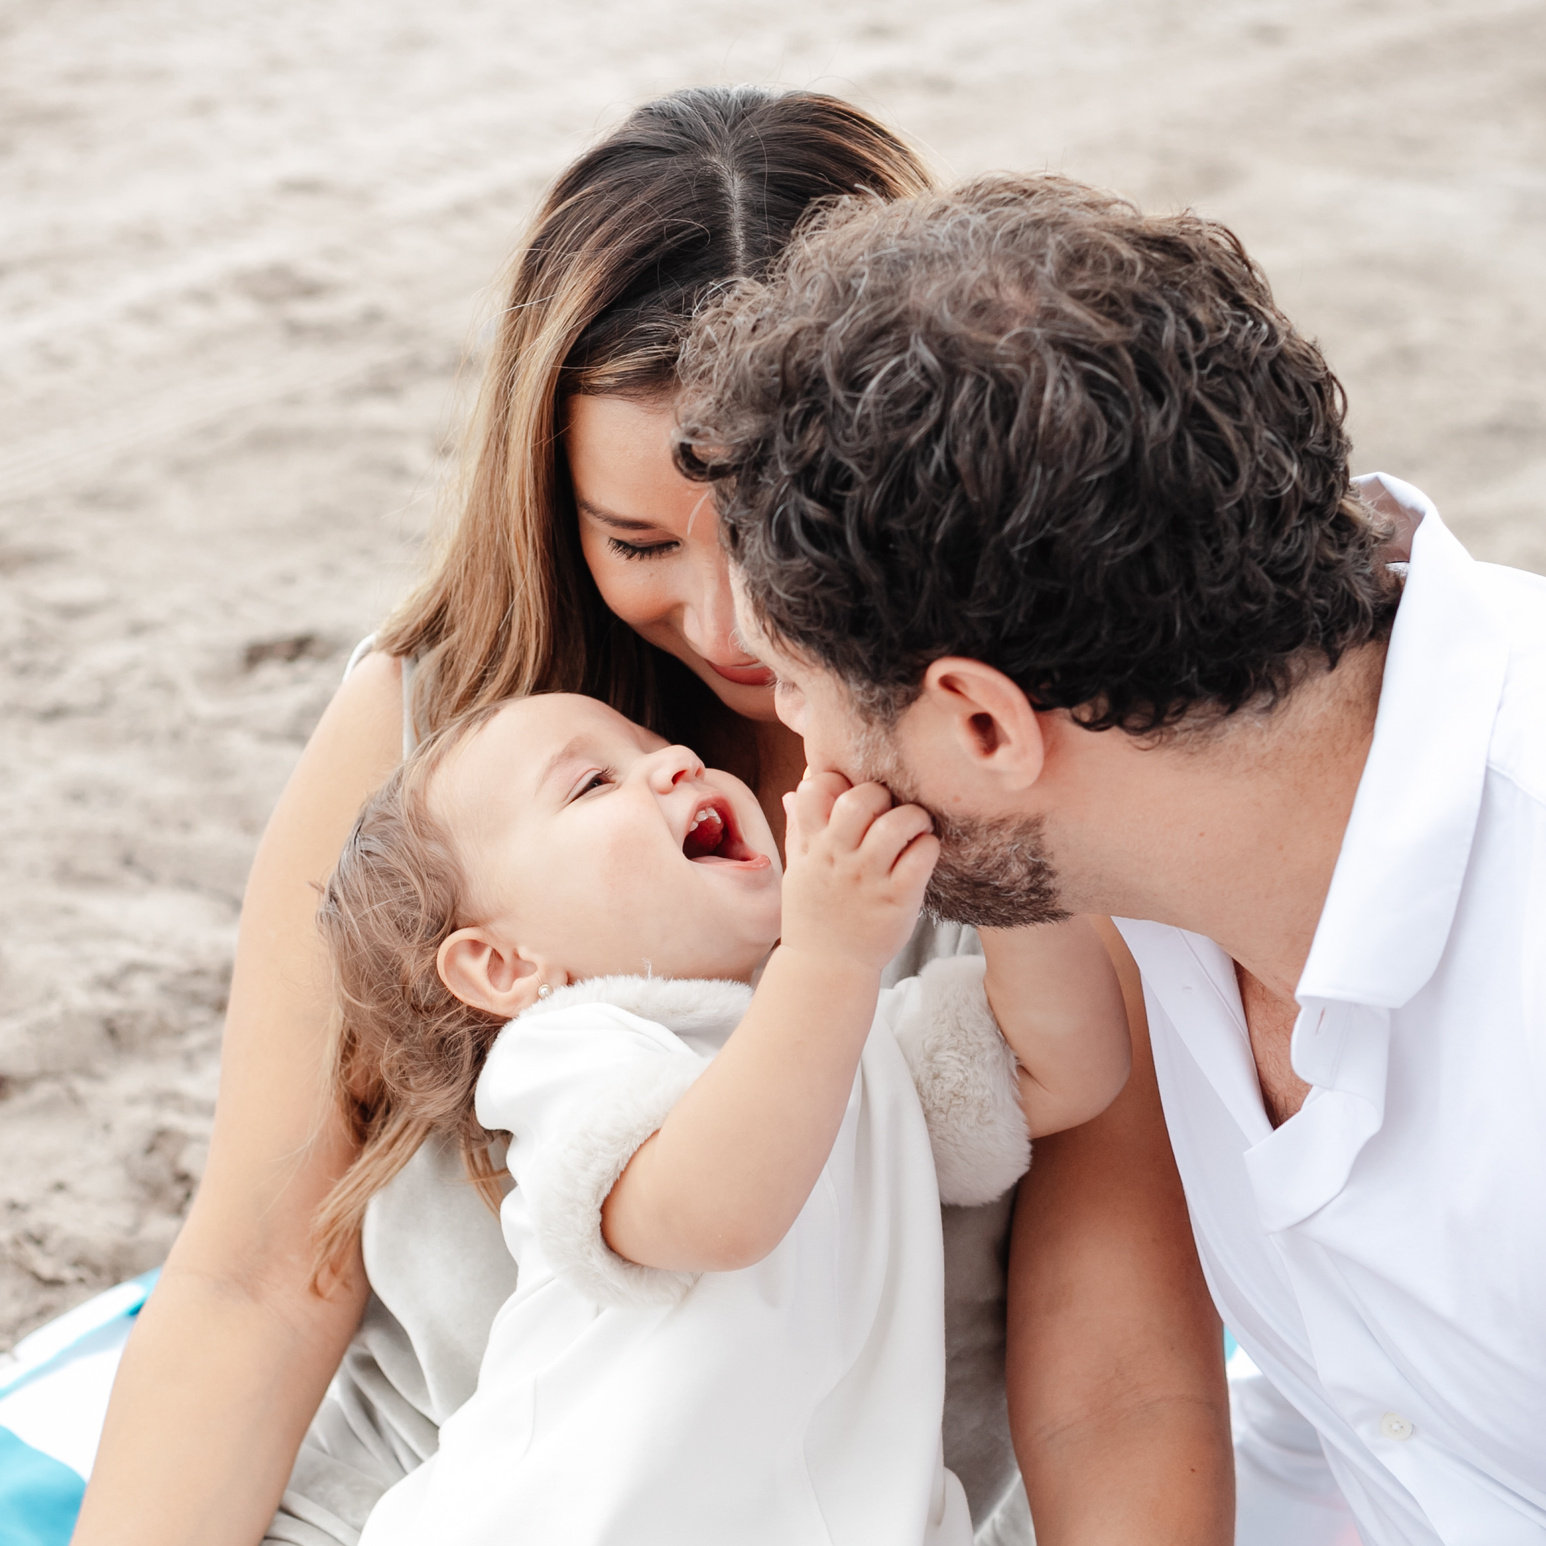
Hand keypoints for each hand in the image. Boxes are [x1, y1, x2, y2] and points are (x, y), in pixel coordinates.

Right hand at [779, 771, 939, 972]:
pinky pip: (921, 856)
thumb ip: (798, 828)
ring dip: (913, 817)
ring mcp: (868, 879)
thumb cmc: (814, 915)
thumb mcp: (797, 869)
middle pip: (860, 800)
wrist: (826, 968)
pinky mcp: (898, 899)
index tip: (849, 793)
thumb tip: (795, 790)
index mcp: (813, 846)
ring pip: (896, 824)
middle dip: (881, 793)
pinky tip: (924, 853)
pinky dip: (928, 846)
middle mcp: (838, 858)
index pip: (816, 788)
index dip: (836, 780)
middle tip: (891, 808)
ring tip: (916, 827)